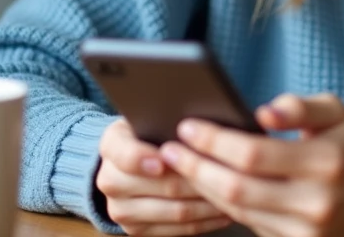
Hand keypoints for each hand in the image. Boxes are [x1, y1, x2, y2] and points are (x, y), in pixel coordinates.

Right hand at [96, 117, 233, 234]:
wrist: (128, 163)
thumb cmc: (150, 133)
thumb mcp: (150, 117)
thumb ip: (168, 119)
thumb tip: (201, 127)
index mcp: (111, 145)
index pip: (125, 154)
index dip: (145, 158)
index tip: (166, 158)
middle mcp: (109, 180)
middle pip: (161, 185)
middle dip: (198, 180)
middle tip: (228, 173)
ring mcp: (121, 209)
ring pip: (174, 210)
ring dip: (208, 204)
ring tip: (234, 193)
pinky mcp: (135, 230)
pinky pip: (176, 230)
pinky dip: (204, 221)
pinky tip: (224, 210)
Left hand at [161, 93, 343, 236]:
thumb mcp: (335, 112)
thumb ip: (301, 106)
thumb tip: (265, 113)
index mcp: (328, 162)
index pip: (254, 154)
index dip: (215, 141)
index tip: (187, 127)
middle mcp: (316, 202)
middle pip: (238, 188)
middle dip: (196, 167)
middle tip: (169, 148)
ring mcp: (306, 230)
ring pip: (237, 210)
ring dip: (202, 187)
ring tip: (179, 164)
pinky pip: (248, 223)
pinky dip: (222, 203)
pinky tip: (206, 184)